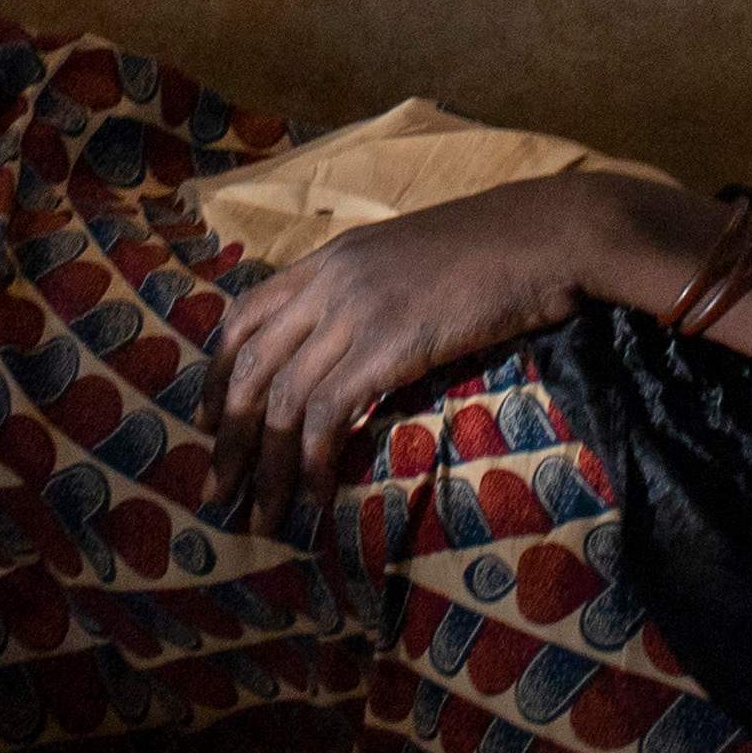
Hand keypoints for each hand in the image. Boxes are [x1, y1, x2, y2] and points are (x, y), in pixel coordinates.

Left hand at [200, 176, 635, 522]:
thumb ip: (370, 293)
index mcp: (330, 258)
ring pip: (282, 400)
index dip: (216, 374)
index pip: (244, 315)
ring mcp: (356, 312)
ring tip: (265, 517)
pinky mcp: (388, 345)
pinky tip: (319, 496)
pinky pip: (328, 414)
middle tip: (219, 490)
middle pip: (250, 367)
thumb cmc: (495, 249)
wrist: (545, 235)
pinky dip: (315, 462)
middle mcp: (329, 281)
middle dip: (228, 437)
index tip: (206, 422)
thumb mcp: (410, 261)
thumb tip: (355, 346)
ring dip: (269, 469)